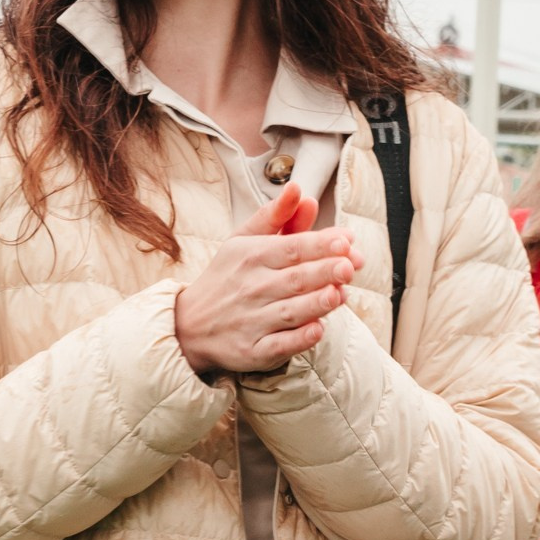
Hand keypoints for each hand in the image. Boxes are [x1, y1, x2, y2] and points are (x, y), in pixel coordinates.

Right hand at [173, 183, 363, 376]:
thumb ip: (275, 216)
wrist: (189, 325)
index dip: (319, 244)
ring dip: (316, 303)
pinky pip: (279, 345)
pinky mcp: (252, 350)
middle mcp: (252, 288)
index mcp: (252, 257)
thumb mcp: (243, 241)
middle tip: (350, 265)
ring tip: (339, 294)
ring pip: (289, 312)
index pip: (291, 248)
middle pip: (295, 279)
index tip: (346, 241)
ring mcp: (252, 321)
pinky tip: (318, 330)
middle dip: (323, 271)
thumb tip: (298, 188)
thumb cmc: (227, 277)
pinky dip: (298, 339)